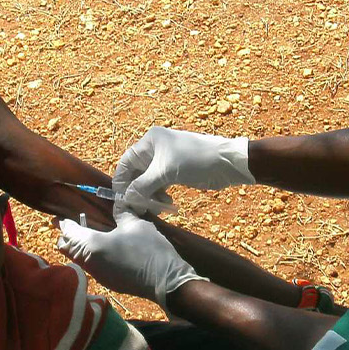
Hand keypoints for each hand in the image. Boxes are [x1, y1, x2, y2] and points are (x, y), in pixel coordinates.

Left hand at [57, 209, 204, 305]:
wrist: (165, 281)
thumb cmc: (149, 249)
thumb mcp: (136, 225)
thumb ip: (122, 213)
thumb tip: (118, 203)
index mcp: (92, 245)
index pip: (70, 233)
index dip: (66, 224)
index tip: (62, 218)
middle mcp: (89, 262)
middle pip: (67, 249)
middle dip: (67, 237)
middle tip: (69, 226)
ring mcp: (97, 275)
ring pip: (78, 259)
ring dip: (77, 248)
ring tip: (83, 237)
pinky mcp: (107, 282)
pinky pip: (89, 267)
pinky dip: (88, 257)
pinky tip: (99, 251)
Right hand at [112, 127, 253, 214]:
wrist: (227, 163)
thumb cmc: (196, 160)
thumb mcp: (166, 172)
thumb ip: (143, 186)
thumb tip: (126, 199)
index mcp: (150, 141)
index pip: (126, 162)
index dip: (121, 181)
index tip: (120, 200)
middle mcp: (155, 149)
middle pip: (136, 173)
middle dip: (137, 191)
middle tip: (139, 208)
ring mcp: (165, 161)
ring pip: (148, 182)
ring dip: (149, 196)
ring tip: (157, 207)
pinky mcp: (175, 171)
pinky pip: (159, 185)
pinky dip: (159, 195)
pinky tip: (167, 204)